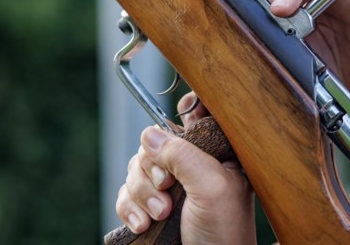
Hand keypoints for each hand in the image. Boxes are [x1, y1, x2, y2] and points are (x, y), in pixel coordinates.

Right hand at [115, 94, 255, 244]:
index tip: (171, 139)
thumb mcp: (211, 187)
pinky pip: (125, 193)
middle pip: (153, 144)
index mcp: (216, 153)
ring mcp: (170, 186)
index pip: (193, 116)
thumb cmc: (224, 234)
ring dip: (142, 195)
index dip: (178, 119)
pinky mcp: (150, 207)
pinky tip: (142, 225)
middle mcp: (191, 164)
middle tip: (168, 194)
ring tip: (160, 217)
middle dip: (153, 172)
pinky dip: (129, 208)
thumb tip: (150, 134)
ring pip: (135, 168)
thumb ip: (182, 155)